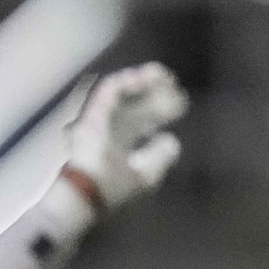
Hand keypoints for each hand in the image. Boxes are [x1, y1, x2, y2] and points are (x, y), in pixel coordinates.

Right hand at [62, 62, 185, 213]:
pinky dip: (128, 81)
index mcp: (119, 146)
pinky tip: (149, 76)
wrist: (88, 195)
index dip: (161, 112)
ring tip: (163, 74)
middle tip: (174, 86)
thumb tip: (171, 139)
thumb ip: (159, 157)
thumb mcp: (146, 176)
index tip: (181, 104)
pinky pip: (109, 90)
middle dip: (154, 95)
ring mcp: (98, 120)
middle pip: (133, 106)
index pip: (141, 123)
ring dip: (142, 81)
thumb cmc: (114, 190)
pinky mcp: (91, 113)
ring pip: (121, 93)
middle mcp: (108, 130)